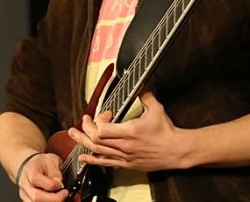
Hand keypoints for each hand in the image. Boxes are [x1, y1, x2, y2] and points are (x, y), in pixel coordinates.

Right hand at [17, 152, 68, 201]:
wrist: (29, 165)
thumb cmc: (40, 162)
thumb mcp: (50, 160)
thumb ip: (55, 171)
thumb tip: (59, 182)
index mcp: (30, 171)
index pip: (39, 182)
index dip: (54, 185)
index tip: (62, 184)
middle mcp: (25, 185)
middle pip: (36, 197)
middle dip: (53, 198)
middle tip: (64, 194)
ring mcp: (25, 194)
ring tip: (60, 197)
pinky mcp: (27, 200)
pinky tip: (54, 199)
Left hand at [68, 90, 189, 171]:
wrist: (175, 151)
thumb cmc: (167, 132)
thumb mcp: (157, 109)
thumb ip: (146, 96)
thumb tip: (141, 86)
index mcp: (130, 131)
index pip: (103, 129)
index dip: (99, 120)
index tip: (105, 114)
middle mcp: (124, 146)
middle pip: (96, 140)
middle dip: (87, 128)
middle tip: (84, 120)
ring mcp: (124, 156)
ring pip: (97, 151)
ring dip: (83, 142)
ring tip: (74, 134)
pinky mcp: (126, 164)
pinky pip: (105, 163)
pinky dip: (91, 160)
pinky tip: (83, 157)